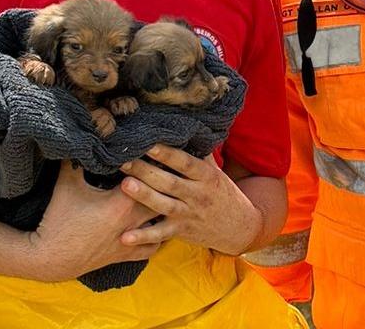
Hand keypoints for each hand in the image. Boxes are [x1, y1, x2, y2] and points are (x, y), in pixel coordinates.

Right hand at [24, 162, 160, 281]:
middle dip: (163, 186)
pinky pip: (152, 247)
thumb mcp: (66, 185)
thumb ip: (76, 160)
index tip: (155, 153)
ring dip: (163, 211)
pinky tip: (157, 226)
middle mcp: (131, 222)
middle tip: (166, 173)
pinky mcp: (126, 255)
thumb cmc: (59, 219)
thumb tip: (80, 137)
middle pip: (161, 200)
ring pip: (161, 224)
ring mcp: (131, 241)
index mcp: (121, 203)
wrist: (51, 258)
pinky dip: (157, 237)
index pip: (148, 178)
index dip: (153, 165)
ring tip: (167, 197)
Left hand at [118, 145, 262, 255]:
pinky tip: (125, 237)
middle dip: (145, 170)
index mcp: (206, 176)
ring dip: (143, 196)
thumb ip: (199, 153)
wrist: (241, 227)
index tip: (148, 142)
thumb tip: (182, 127)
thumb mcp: (215, 172)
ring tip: (124, 185)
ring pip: (163, 205)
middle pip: (169, 182)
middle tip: (123, 160)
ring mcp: (189, 214)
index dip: (167, 153)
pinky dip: (143, 237)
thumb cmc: (222, 193)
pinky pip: (160, 235)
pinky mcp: (182, 232)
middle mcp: (198, 195)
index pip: (185, 162)